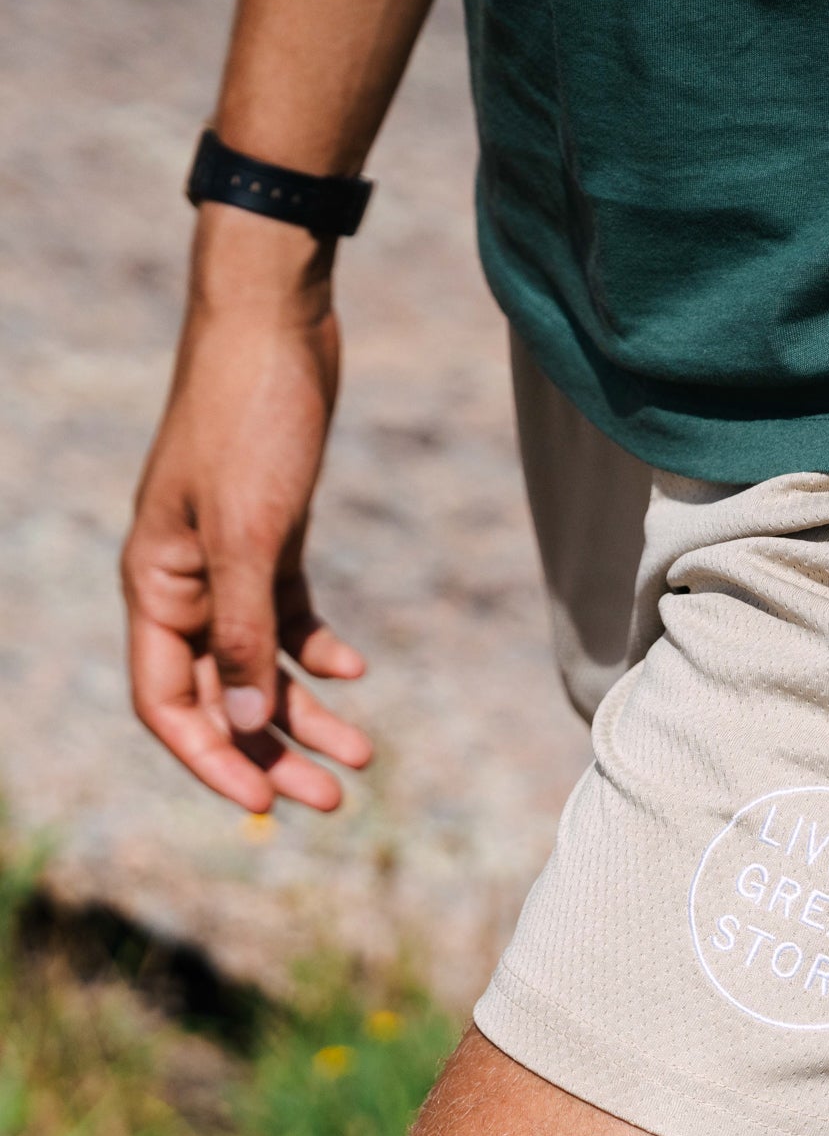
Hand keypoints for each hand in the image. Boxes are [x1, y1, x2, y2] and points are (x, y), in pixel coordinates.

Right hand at [121, 209, 371, 814]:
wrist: (277, 331)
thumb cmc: (250, 423)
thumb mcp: (249, 536)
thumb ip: (240, 632)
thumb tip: (239, 724)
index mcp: (156, 586)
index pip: (167, 703)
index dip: (212, 760)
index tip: (268, 804)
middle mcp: (184, 584)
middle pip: (219, 697)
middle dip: (272, 751)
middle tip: (334, 799)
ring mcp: (227, 563)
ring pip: (260, 665)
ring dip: (306, 712)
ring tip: (364, 758)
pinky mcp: (272, 541)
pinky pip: (288, 619)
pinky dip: (319, 651)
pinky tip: (357, 673)